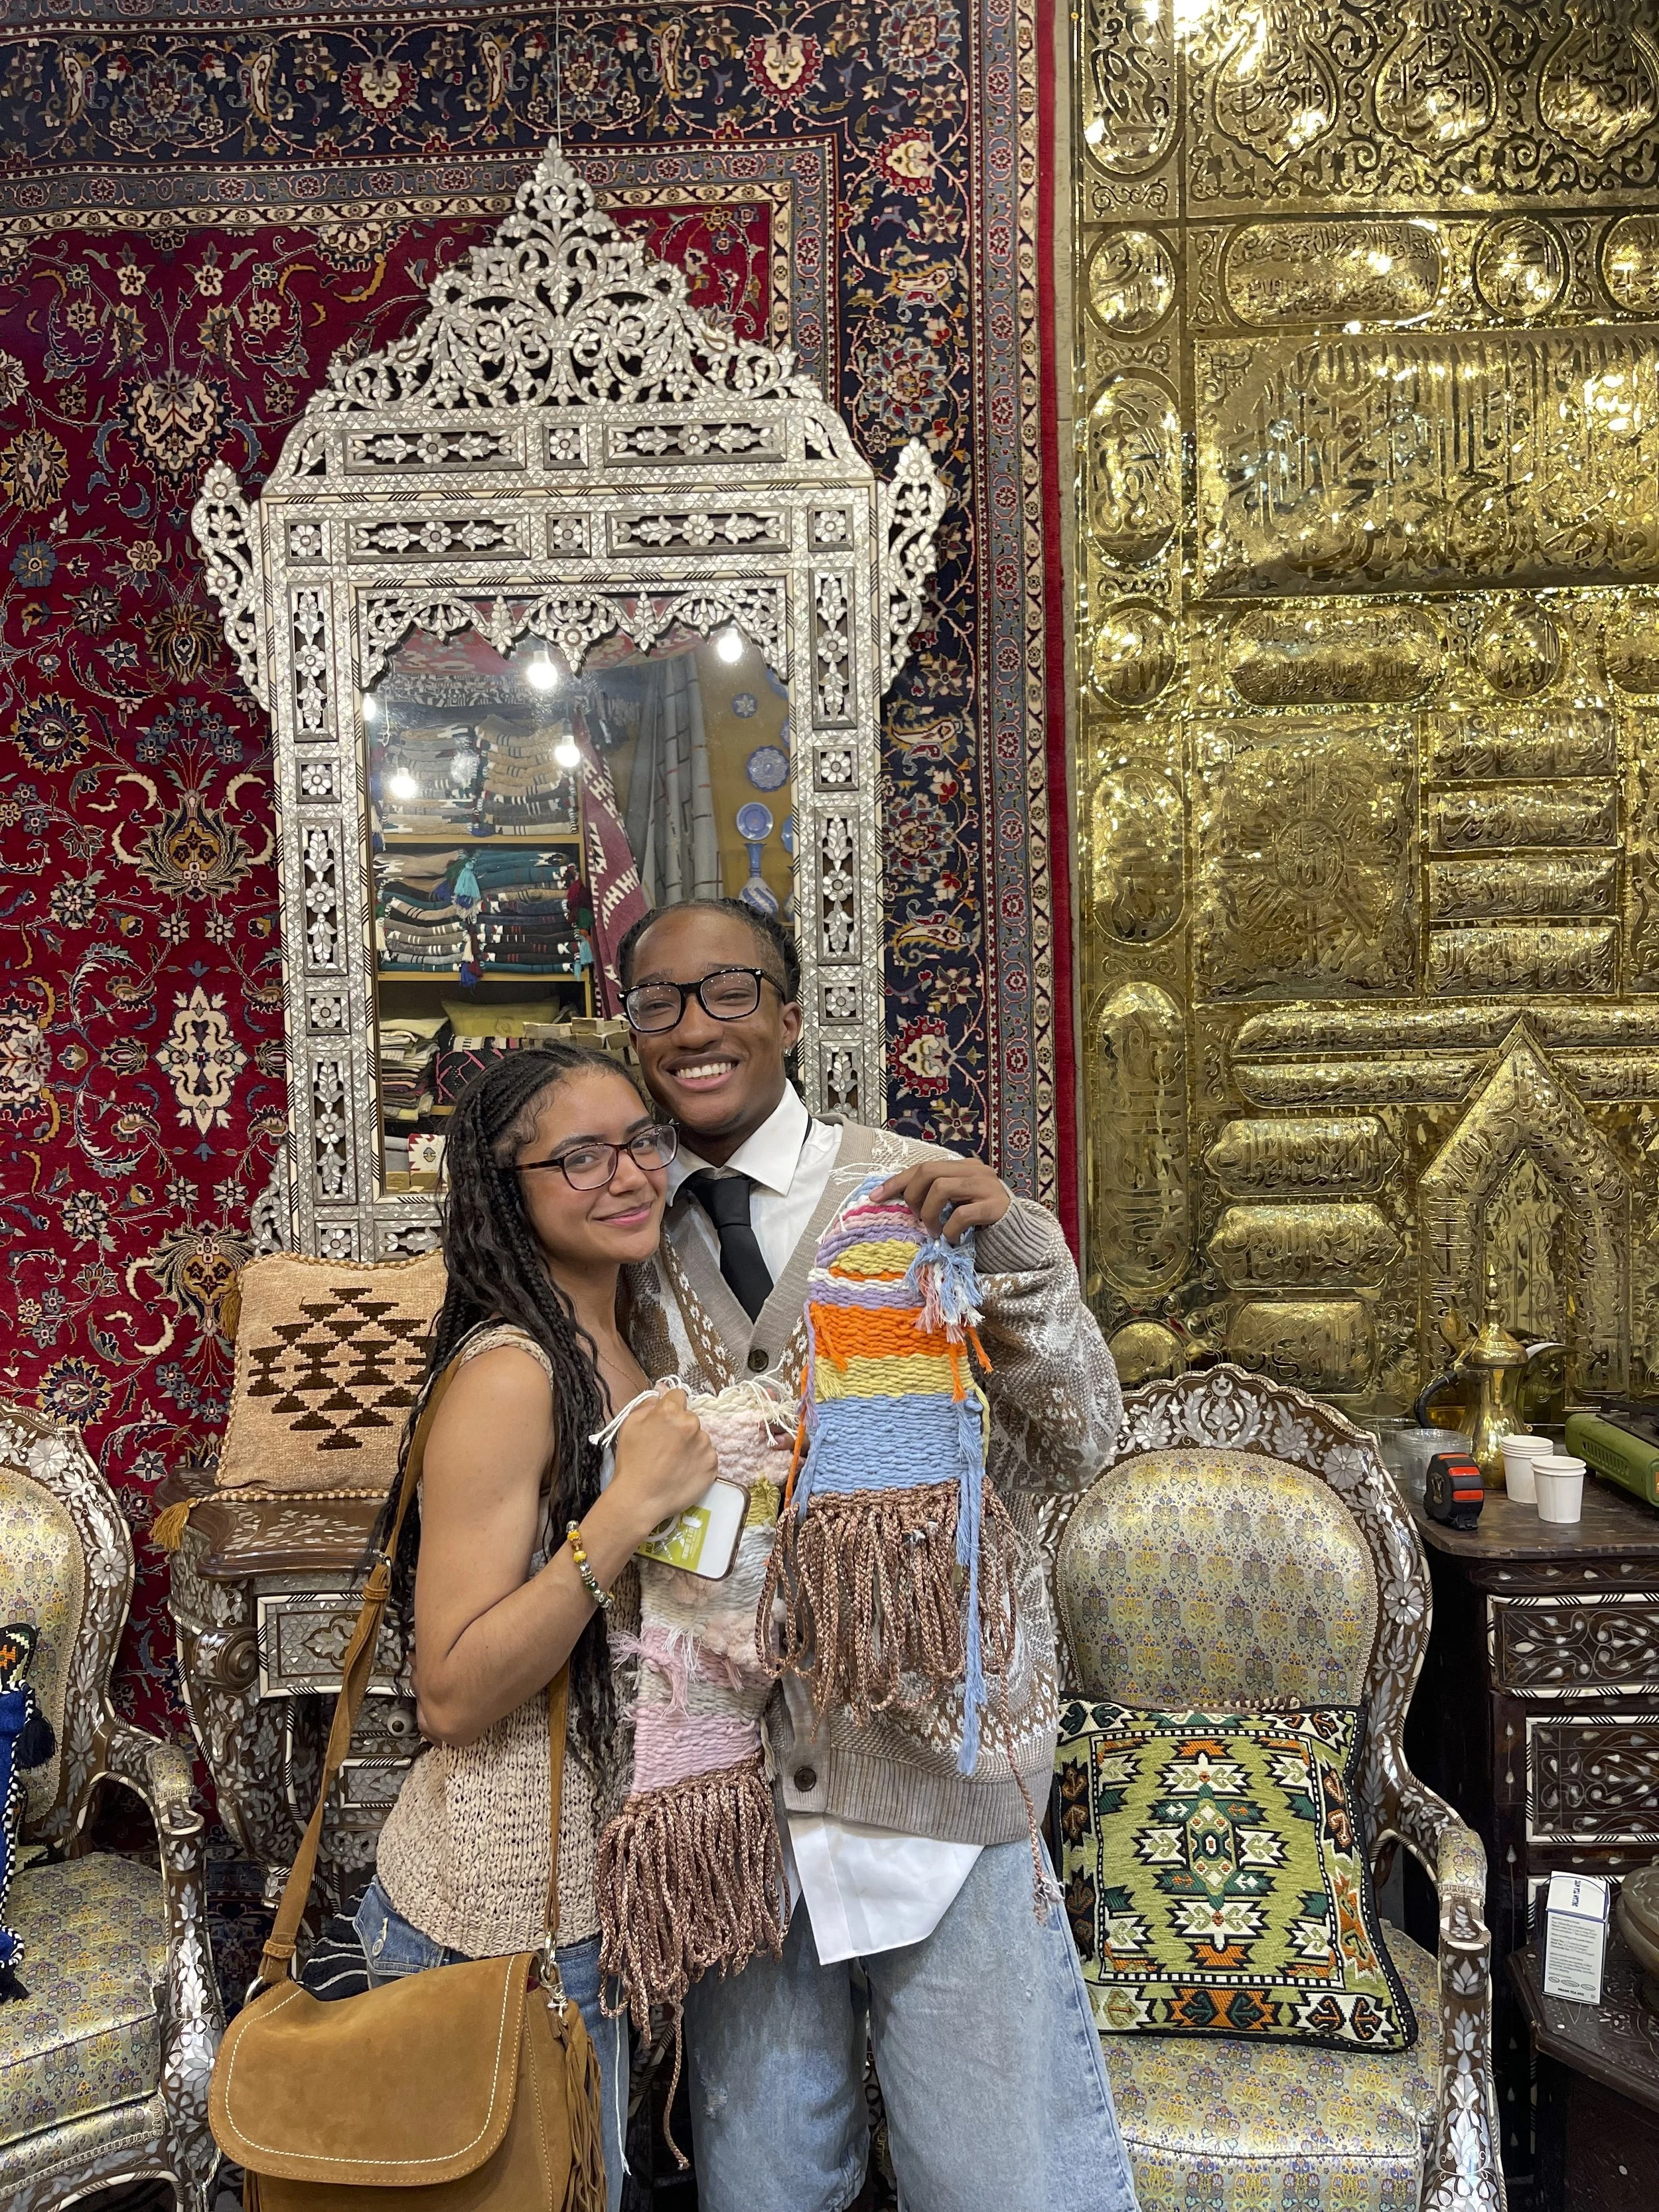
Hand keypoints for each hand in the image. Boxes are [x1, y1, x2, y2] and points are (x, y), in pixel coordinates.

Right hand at [608, 1387, 718, 1538]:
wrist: (640, 1499)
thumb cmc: (632, 1463)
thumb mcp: (629, 1426)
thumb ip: (646, 1406)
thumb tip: (660, 1396)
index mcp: (671, 1412)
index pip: (678, 1395)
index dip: (670, 1407)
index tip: (665, 1421)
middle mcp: (692, 1424)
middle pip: (690, 1418)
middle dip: (680, 1428)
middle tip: (666, 1447)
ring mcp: (705, 1445)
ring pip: (699, 1437)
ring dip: (690, 1445)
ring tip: (673, 1463)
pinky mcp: (712, 1465)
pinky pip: (707, 1456)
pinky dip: (697, 1461)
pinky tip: (682, 1472)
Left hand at [875, 1155, 1011, 1243]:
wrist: (1019, 1235)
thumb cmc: (981, 1220)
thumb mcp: (956, 1202)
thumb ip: (936, 1194)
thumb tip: (899, 1198)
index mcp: (963, 1166)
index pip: (922, 1167)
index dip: (896, 1182)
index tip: (875, 1198)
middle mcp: (975, 1170)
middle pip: (928, 1172)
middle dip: (913, 1197)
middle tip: (916, 1219)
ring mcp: (987, 1186)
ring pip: (941, 1189)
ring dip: (929, 1215)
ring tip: (934, 1232)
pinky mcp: (996, 1206)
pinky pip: (962, 1214)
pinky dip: (950, 1230)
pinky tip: (952, 1240)